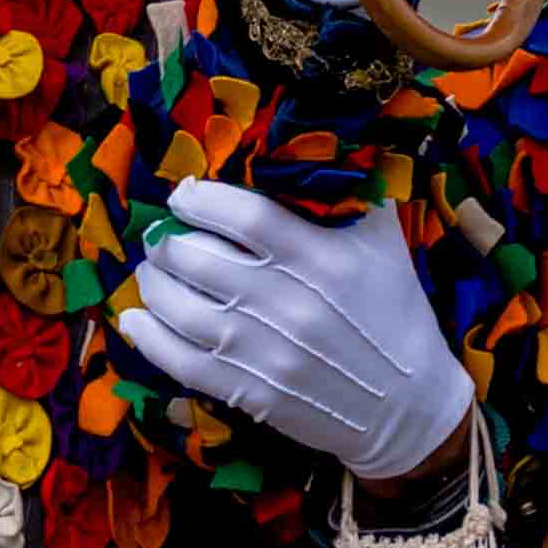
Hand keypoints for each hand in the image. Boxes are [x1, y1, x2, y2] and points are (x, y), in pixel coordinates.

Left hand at [112, 177, 472, 483]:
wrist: (410, 407)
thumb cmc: (396, 313)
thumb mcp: (385, 243)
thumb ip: (352, 193)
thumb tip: (321, 140)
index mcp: (319, 257)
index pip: (242, 213)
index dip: (199, 198)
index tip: (183, 195)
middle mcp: (286, 302)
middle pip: (197, 258)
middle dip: (166, 241)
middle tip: (161, 235)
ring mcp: (264, 351)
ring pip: (179, 308)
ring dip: (152, 283)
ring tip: (151, 271)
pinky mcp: (251, 392)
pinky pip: (181, 361)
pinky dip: (150, 337)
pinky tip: (137, 319)